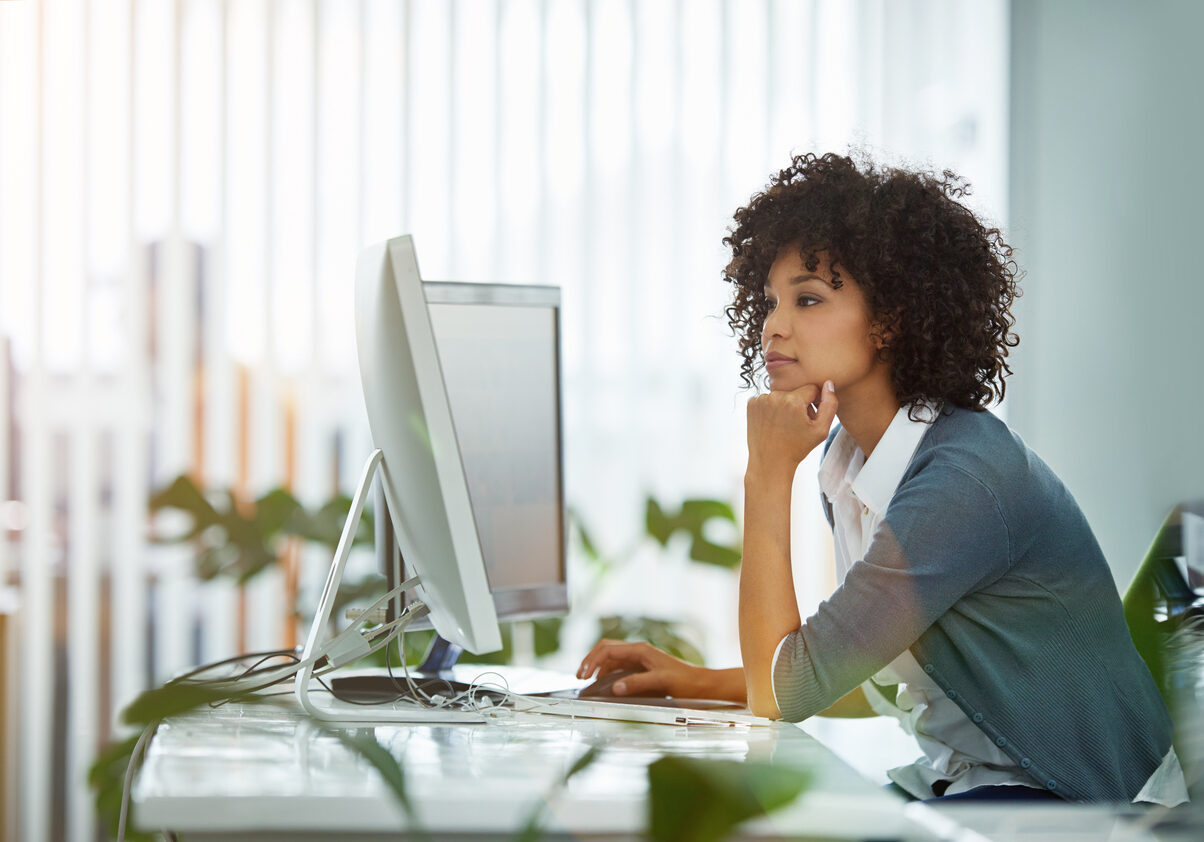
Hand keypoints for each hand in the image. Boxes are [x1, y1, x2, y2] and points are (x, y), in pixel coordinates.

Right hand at [576, 639, 704, 697]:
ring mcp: (640, 660)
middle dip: (590, 661)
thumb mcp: (661, 682)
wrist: (703, 685)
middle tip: (580, 677)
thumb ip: (637, 683)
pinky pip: (620, 668)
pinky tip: (606, 685)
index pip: (607, 649)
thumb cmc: (686, 682)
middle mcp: (638, 652)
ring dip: (598, 668)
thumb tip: (615, 687)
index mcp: (640, 650)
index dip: (591, 661)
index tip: (583, 676)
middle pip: (606, 650)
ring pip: (612, 659)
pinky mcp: (643, 669)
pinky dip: (608, 674)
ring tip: (589, 682)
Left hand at [745, 380, 837, 478]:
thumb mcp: (821, 430)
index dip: (814, 403)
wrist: (770, 462)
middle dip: (799, 404)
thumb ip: (830, 404)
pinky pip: (768, 399)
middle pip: (795, 391)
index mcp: (793, 400)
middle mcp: (775, 396)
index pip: (811, 388)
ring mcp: (760, 399)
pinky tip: (773, 423)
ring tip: (784, 425)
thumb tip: (828, 384)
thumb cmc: (797, 448)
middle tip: (797, 424)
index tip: (809, 417)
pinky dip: (771, 408)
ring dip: (785, 405)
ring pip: (781, 394)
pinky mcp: (751, 404)